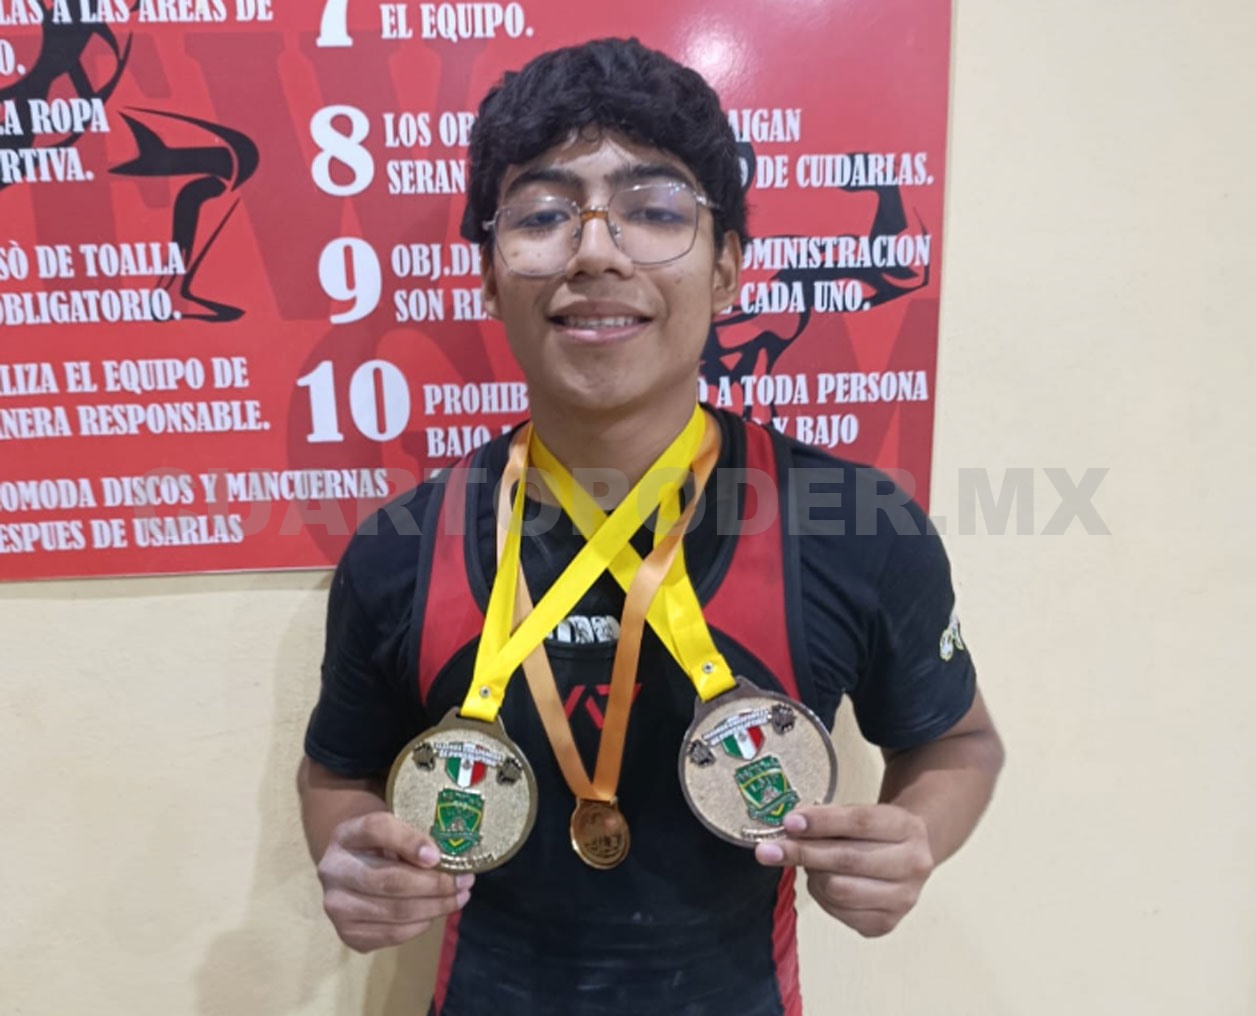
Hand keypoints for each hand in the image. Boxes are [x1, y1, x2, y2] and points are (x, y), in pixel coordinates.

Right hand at [317, 810, 472, 951]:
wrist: (353, 871)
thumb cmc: (381, 847)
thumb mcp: (393, 829)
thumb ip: (412, 836)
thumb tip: (440, 858)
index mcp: (345, 835)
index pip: (377, 830)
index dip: (409, 842)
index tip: (439, 856)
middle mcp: (333, 870)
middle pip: (390, 880)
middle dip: (435, 884)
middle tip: (465, 881)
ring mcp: (337, 906)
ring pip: (395, 911)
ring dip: (435, 907)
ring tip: (460, 898)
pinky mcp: (348, 934)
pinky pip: (392, 934)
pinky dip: (420, 925)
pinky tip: (435, 913)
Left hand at [754, 804, 933, 937]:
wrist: (909, 856)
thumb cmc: (873, 831)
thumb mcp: (858, 814)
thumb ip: (828, 820)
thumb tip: (788, 828)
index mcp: (906, 827)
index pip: (860, 822)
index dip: (822, 822)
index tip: (789, 822)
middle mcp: (913, 865)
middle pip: (847, 860)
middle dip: (803, 853)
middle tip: (768, 850)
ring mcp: (903, 899)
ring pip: (839, 889)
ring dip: (813, 875)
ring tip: (809, 865)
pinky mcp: (886, 924)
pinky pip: (839, 912)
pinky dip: (821, 896)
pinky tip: (823, 883)